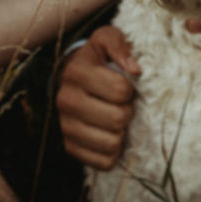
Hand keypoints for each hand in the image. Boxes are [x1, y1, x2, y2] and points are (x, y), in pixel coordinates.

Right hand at [55, 25, 140, 169]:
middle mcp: (65, 100)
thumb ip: (120, 44)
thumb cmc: (98, 59)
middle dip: (128, 111)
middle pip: (118, 118)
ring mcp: (66, 127)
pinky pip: (104, 162)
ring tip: (116, 118)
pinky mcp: (70, 148)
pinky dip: (113, 152)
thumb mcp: (107, 39)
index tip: (125, 84)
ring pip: (112, 143)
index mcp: (76, 72)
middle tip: (123, 104)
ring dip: (121, 132)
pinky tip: (110, 135)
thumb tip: (135, 70)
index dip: (130, 88)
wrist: (72, 78)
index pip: (121, 91)